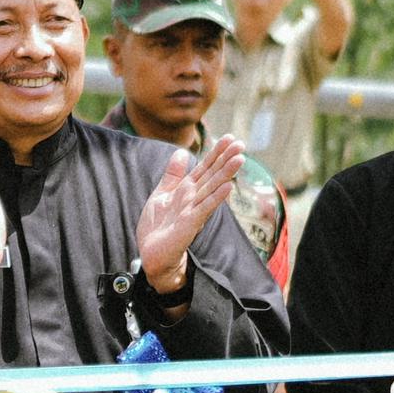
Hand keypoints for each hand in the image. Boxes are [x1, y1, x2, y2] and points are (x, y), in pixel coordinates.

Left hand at [133, 133, 247, 292]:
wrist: (151, 254)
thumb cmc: (158, 227)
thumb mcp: (161, 194)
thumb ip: (172, 175)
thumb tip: (182, 152)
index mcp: (186, 190)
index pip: (204, 167)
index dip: (216, 153)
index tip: (230, 138)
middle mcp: (193, 198)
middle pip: (212, 175)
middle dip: (225, 159)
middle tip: (241, 143)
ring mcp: (193, 211)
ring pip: (212, 189)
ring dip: (226, 174)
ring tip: (240, 159)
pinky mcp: (190, 224)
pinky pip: (204, 208)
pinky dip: (216, 198)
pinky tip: (228, 187)